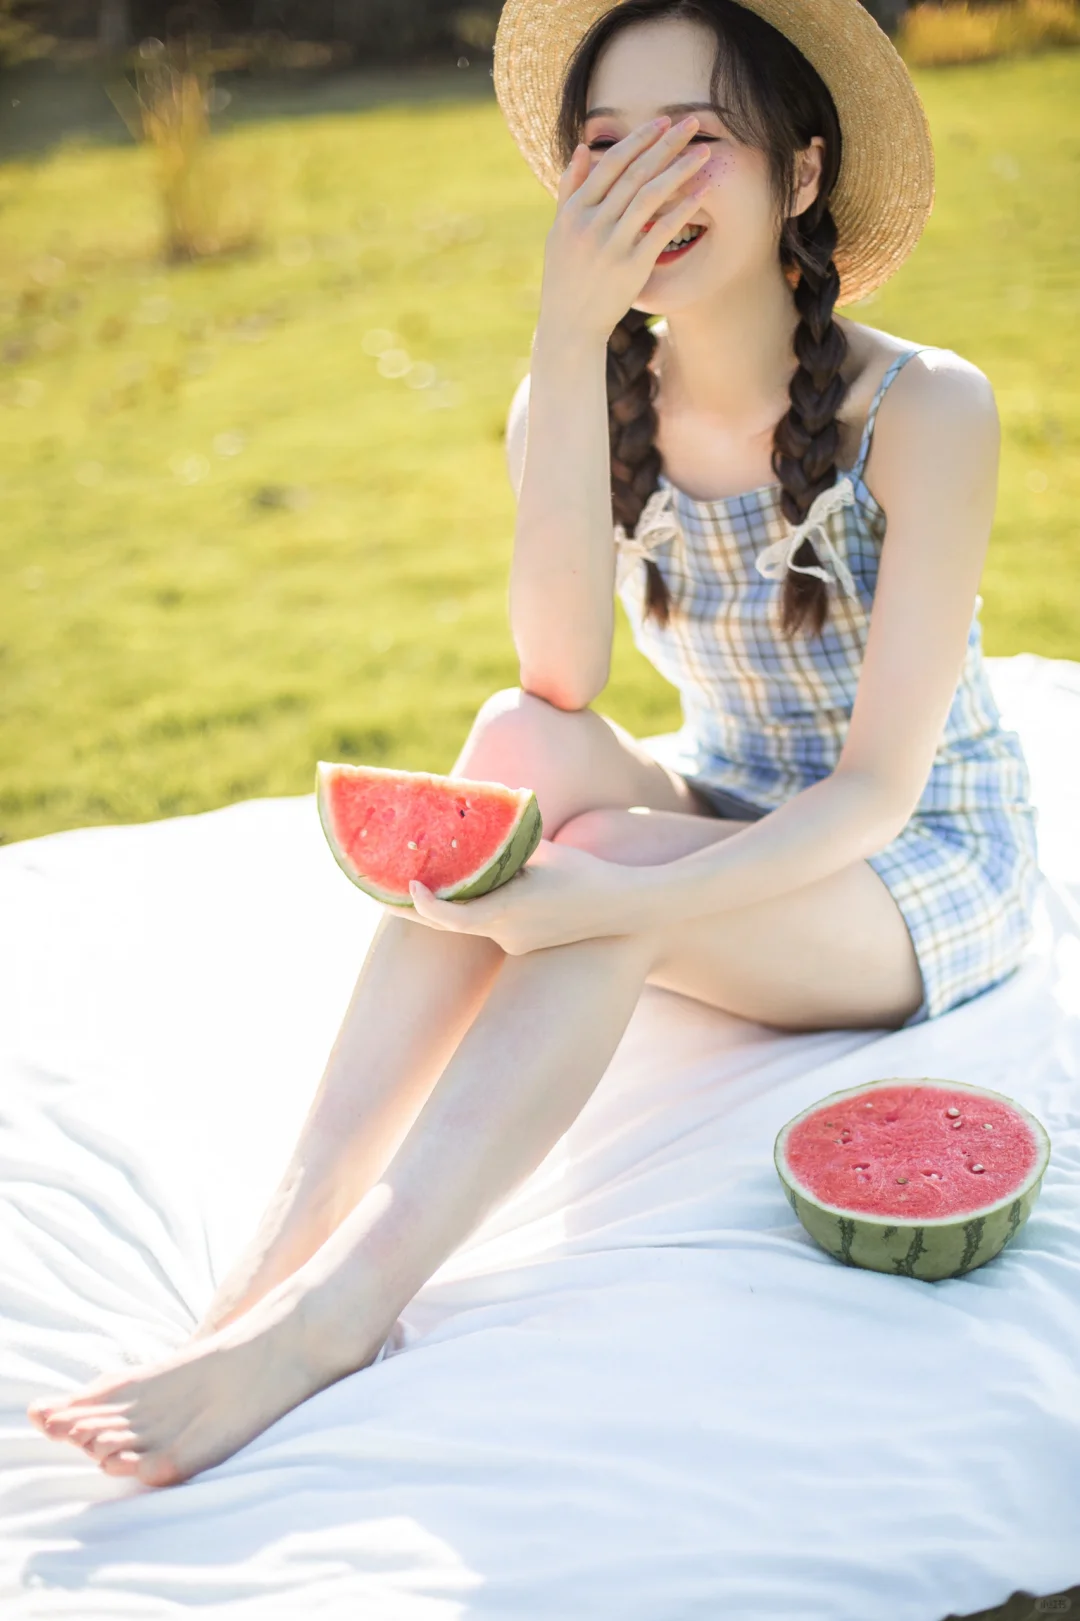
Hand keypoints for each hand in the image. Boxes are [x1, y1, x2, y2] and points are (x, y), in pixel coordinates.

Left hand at [386, 838, 653, 955]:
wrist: (627, 909)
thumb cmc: (585, 872)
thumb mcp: (543, 851)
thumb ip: (505, 843)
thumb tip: (474, 819)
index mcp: (508, 910)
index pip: (451, 916)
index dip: (422, 904)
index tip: (406, 885)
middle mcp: (506, 934)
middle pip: (446, 923)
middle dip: (412, 907)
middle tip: (378, 889)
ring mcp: (514, 945)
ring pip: (469, 924)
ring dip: (445, 905)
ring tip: (411, 881)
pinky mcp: (522, 948)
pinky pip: (489, 927)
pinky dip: (475, 910)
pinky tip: (466, 889)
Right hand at [537, 114, 711, 342]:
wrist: (569, 324)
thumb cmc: (565, 277)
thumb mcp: (560, 230)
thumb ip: (570, 189)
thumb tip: (583, 149)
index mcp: (574, 210)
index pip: (610, 163)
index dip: (638, 139)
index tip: (663, 122)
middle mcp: (591, 223)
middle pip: (634, 173)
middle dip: (666, 144)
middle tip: (692, 123)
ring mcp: (611, 245)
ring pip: (649, 196)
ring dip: (679, 170)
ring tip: (704, 153)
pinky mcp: (630, 267)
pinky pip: (660, 230)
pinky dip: (682, 209)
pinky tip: (702, 193)